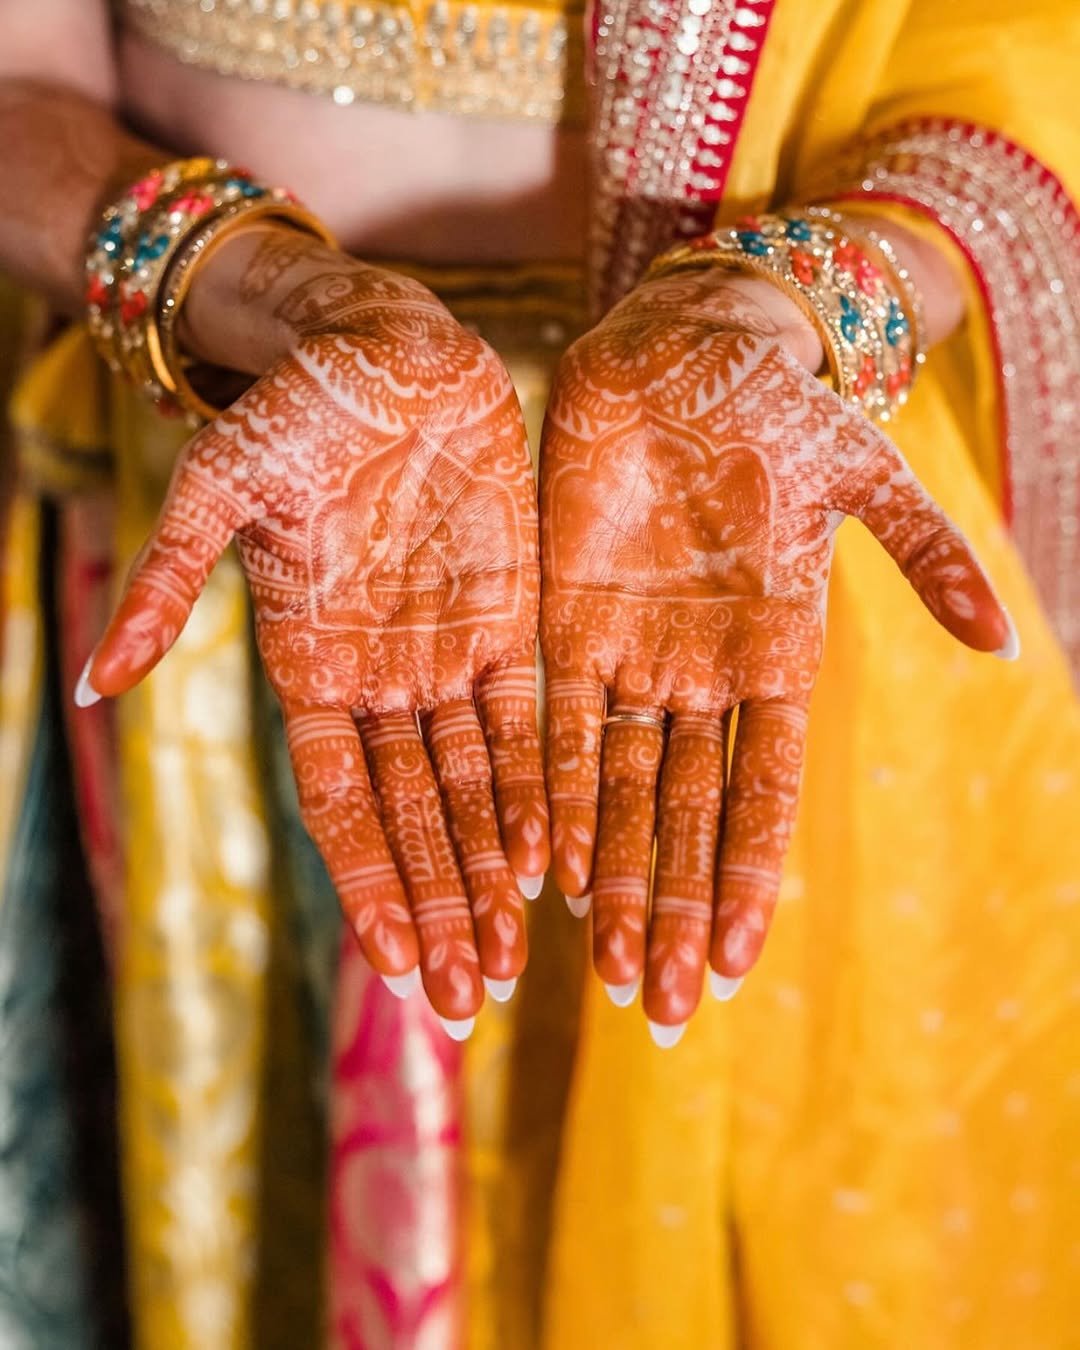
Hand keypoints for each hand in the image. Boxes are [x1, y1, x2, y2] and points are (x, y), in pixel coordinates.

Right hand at [81, 251, 549, 1031]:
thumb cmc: (294, 412)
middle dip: (436, 903)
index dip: (367, 879)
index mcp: (308, 666)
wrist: (386, 349)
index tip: (392, 960)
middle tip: (465, 994)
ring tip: (511, 957)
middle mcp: (382, 680)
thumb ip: (167, 588)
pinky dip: (539, 786)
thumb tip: (89, 688)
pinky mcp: (512, 622)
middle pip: (412, 816)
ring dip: (491, 870)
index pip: (338, 801)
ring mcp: (449, 655)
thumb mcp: (218, 491)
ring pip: (474, 786)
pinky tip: (553, 857)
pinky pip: (527, 719)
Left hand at [540, 270, 1011, 1039]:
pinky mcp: (564, 624)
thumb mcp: (862, 479)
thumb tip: (1006, 644)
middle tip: (656, 1004)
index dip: (748, 873)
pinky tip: (550, 870)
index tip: (733, 960)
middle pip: (685, 815)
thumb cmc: (778, 410)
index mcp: (777, 655)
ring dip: (614, 877)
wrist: (682, 351)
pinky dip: (552, 798)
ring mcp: (631, 656)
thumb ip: (923, 558)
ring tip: (602, 968)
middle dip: (673, 906)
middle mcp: (701, 675)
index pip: (764, 791)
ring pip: (618, 789)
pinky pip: (557, 727)